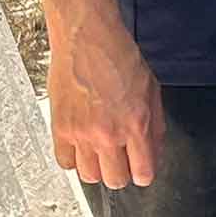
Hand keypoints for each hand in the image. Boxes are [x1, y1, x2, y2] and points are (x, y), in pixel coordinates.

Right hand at [47, 11, 164, 188]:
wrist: (86, 36)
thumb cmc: (118, 54)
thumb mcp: (151, 88)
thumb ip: (155, 125)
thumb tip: (154, 151)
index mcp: (136, 123)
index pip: (143, 173)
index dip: (144, 172)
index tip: (142, 168)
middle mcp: (108, 133)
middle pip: (115, 180)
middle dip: (122, 171)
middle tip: (121, 157)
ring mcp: (82, 134)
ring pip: (89, 177)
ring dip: (97, 167)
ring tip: (100, 149)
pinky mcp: (60, 129)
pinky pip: (65, 163)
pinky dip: (74, 159)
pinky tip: (81, 144)